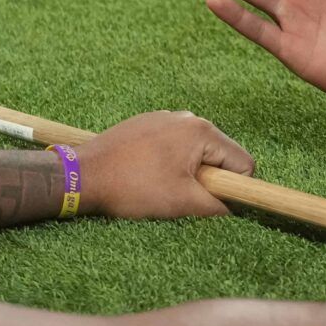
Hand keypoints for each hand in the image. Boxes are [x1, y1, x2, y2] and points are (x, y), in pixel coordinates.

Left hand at [74, 111, 253, 219]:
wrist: (82, 176)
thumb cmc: (132, 188)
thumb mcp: (184, 203)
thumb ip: (219, 206)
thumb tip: (234, 207)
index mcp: (202, 131)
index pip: (242, 163)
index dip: (234, 189)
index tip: (212, 202)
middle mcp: (187, 117)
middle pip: (219, 155)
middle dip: (208, 180)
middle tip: (181, 195)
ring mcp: (165, 118)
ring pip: (195, 152)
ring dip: (188, 173)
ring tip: (161, 187)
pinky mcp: (146, 124)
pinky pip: (173, 146)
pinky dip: (168, 163)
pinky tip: (146, 176)